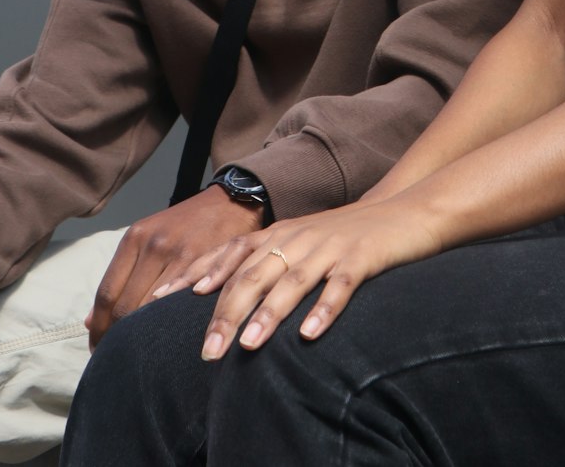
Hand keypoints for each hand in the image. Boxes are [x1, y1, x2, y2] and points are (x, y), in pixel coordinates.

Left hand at [85, 186, 262, 347]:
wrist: (229, 203)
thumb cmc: (186, 226)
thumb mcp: (149, 238)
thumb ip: (121, 276)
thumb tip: (90, 321)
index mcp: (134, 238)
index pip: (106, 294)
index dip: (99, 327)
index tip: (98, 348)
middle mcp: (153, 245)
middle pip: (125, 306)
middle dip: (116, 338)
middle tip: (117, 359)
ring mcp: (179, 254)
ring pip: (150, 310)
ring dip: (141, 337)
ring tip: (139, 356)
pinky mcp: (205, 264)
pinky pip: (179, 304)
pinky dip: (169, 326)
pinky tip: (168, 340)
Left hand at [180, 197, 441, 361]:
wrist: (405, 211)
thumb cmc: (347, 236)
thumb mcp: (301, 244)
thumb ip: (266, 264)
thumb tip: (221, 299)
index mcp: (280, 233)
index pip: (228, 256)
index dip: (195, 278)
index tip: (160, 304)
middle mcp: (298, 237)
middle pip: (254, 274)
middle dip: (227, 312)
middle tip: (206, 352)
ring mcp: (330, 246)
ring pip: (293, 280)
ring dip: (269, 313)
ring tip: (247, 345)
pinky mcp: (362, 257)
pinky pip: (341, 285)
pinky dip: (324, 309)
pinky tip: (311, 335)